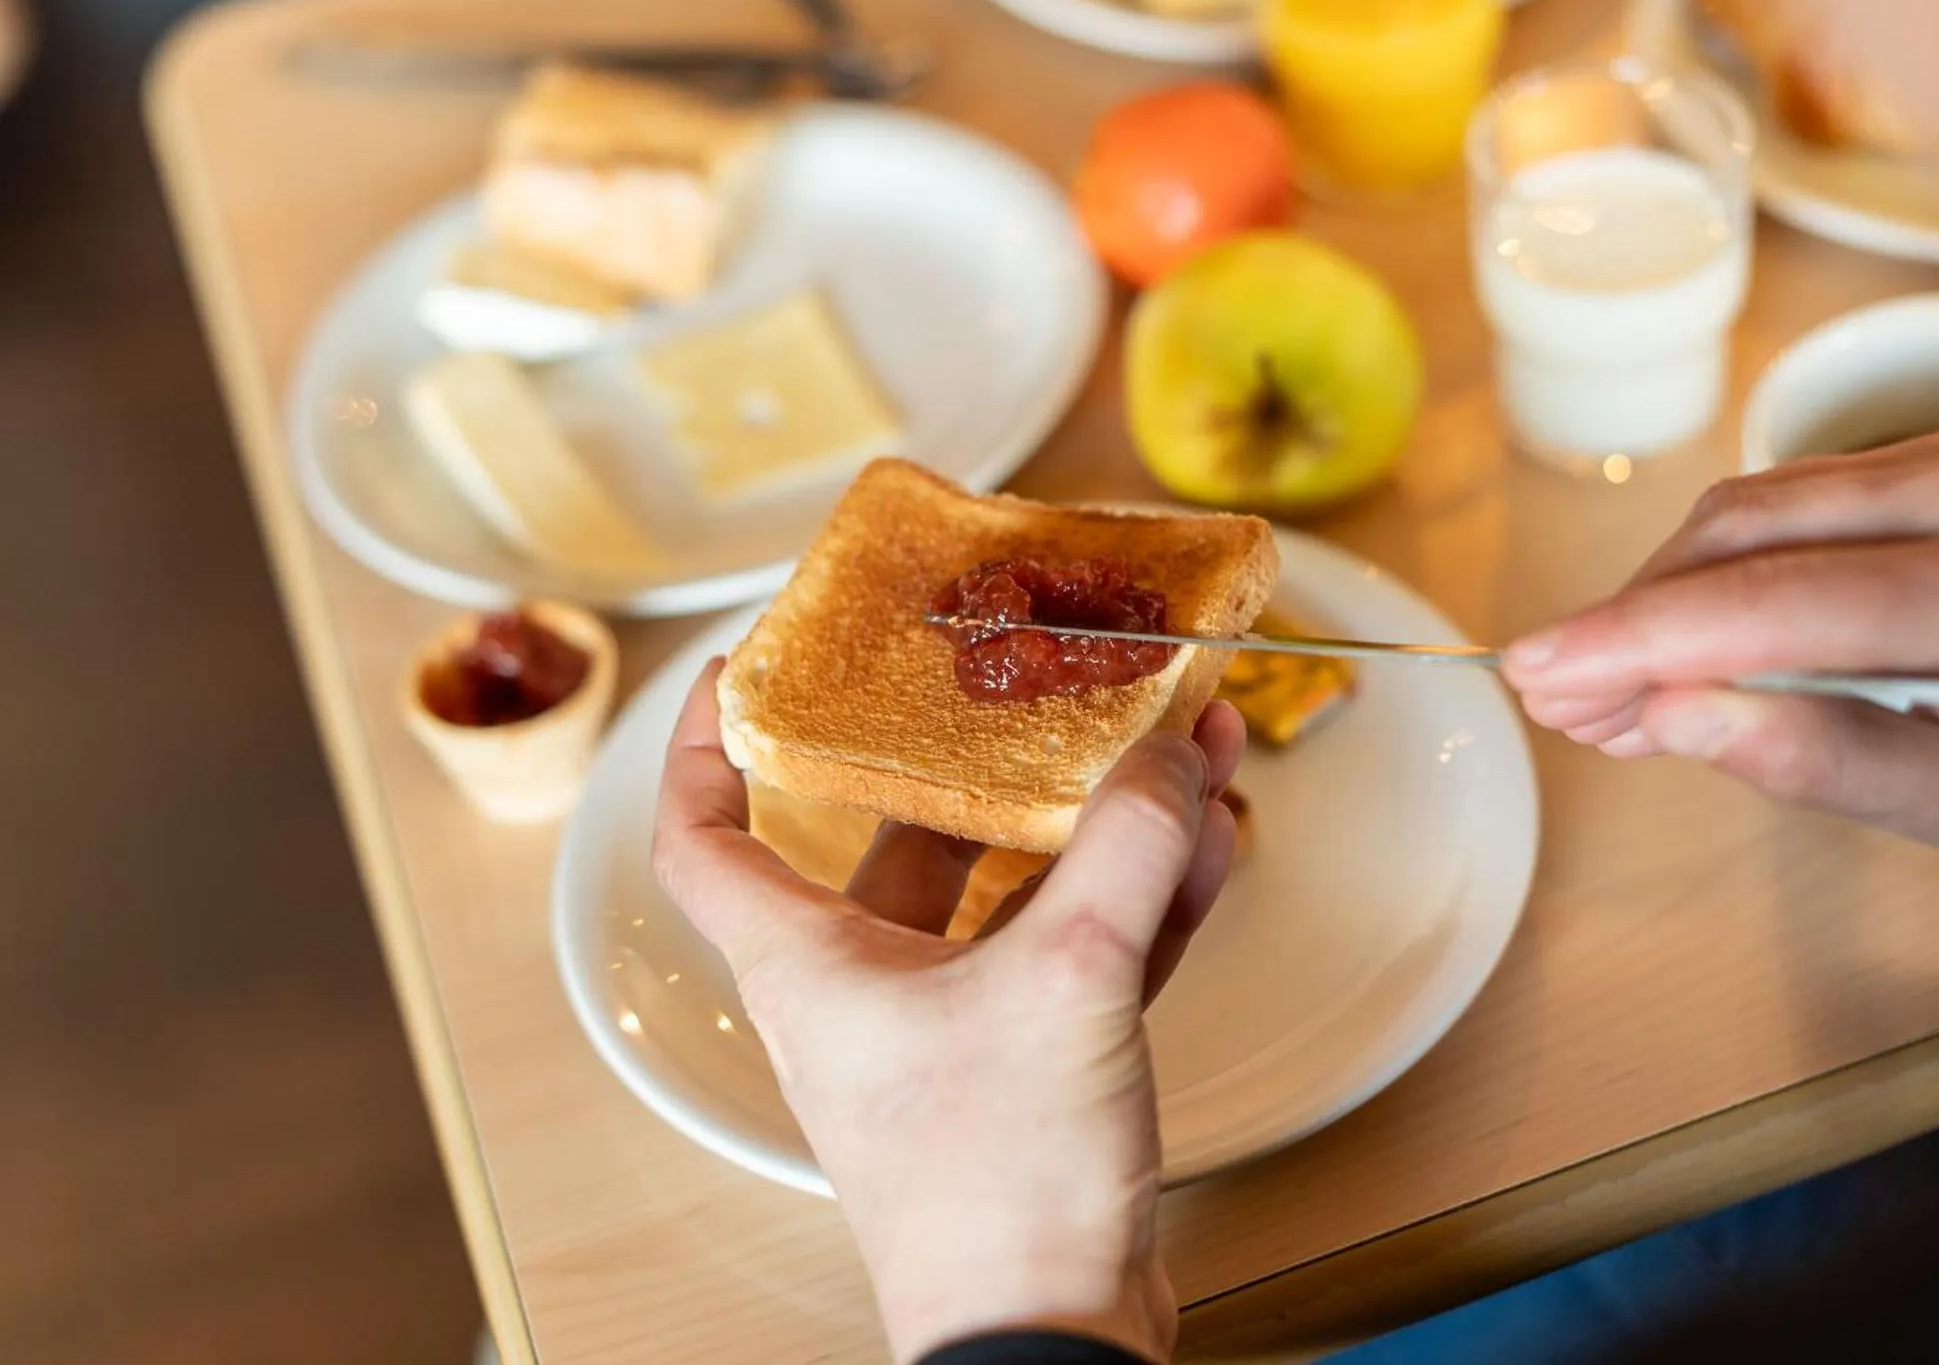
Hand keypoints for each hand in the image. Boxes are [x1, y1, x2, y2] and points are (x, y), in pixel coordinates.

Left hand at [653, 661, 1245, 1362]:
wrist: (1050, 1343)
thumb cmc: (995, 1193)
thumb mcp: (1067, 984)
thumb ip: (1125, 852)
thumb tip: (1168, 752)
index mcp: (814, 965)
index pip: (705, 837)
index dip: (705, 743)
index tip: (750, 669)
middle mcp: (869, 991)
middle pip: (902, 838)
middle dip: (984, 760)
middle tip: (1035, 685)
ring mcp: (954, 1032)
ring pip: (1012, 894)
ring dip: (1092, 826)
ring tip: (1175, 751)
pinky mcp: (1031, 1068)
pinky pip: (1079, 954)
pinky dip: (1136, 898)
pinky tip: (1205, 843)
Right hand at [1503, 420, 1938, 871]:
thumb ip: (1833, 763)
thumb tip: (1671, 712)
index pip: (1773, 604)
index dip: (1633, 640)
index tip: (1536, 673)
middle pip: (1749, 535)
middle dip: (1633, 618)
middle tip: (1556, 698)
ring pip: (1764, 503)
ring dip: (1670, 588)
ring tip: (1608, 679)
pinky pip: (1809, 496)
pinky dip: (1733, 562)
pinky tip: (1689, 630)